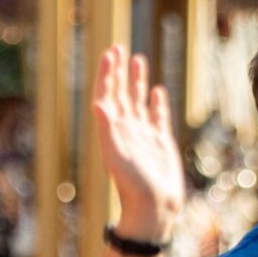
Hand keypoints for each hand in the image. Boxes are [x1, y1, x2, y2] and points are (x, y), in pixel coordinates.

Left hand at [92, 45, 185, 240]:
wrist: (154, 209)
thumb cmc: (134, 186)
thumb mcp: (117, 157)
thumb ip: (107, 129)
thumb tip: (97, 102)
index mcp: (114, 130)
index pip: (108, 95)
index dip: (108, 74)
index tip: (111, 52)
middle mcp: (127, 129)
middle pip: (121, 93)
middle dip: (119, 71)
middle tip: (118, 47)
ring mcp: (143, 136)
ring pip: (138, 101)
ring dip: (136, 81)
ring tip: (138, 59)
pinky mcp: (160, 144)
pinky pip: (157, 117)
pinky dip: (155, 103)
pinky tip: (156, 91)